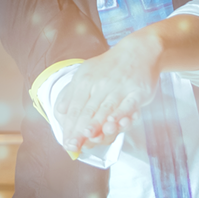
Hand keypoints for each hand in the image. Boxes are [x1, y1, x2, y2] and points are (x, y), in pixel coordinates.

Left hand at [54, 30, 163, 152]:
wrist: (138, 51)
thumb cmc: (110, 67)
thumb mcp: (86, 74)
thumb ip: (73, 94)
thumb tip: (60, 112)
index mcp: (85, 81)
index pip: (75, 108)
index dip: (69, 127)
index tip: (66, 143)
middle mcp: (100, 84)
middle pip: (88, 111)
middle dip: (79, 131)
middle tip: (73, 147)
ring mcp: (119, 88)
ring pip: (106, 109)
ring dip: (97, 124)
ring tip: (88, 137)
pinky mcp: (137, 91)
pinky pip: (128, 105)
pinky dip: (121, 115)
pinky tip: (115, 125)